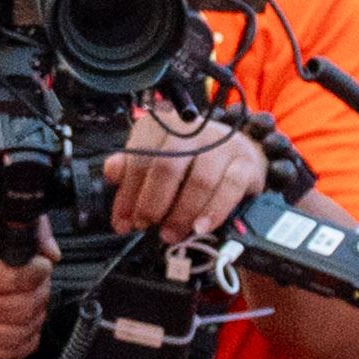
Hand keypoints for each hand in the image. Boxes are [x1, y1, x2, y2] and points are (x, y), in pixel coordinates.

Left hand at [101, 102, 265, 241]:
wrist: (240, 152)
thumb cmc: (192, 160)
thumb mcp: (157, 159)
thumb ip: (132, 166)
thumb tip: (112, 172)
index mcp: (163, 125)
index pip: (140, 158)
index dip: (128, 193)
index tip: (123, 220)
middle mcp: (193, 129)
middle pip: (168, 167)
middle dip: (152, 203)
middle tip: (146, 225)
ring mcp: (222, 144)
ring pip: (199, 180)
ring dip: (181, 213)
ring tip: (171, 233)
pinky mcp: (246, 162)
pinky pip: (229, 188)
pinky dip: (213, 211)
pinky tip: (200, 227)